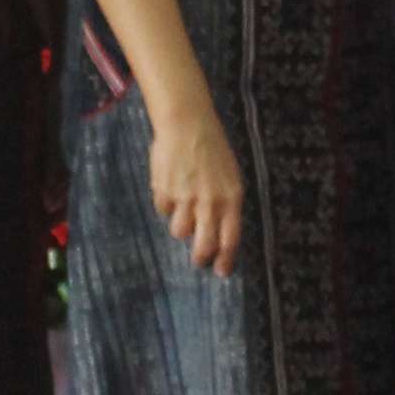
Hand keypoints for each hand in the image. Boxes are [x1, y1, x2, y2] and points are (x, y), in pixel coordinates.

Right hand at [147, 103, 245, 276]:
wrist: (187, 123)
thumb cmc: (212, 148)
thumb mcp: (229, 175)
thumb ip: (225, 202)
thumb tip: (220, 230)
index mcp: (231, 198)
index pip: (230, 238)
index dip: (225, 259)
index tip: (221, 271)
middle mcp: (209, 202)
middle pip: (204, 245)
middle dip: (201, 257)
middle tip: (198, 259)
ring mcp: (185, 198)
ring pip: (180, 231)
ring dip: (181, 226)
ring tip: (182, 209)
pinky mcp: (164, 191)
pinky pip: (163, 209)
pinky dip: (166, 203)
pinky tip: (170, 185)